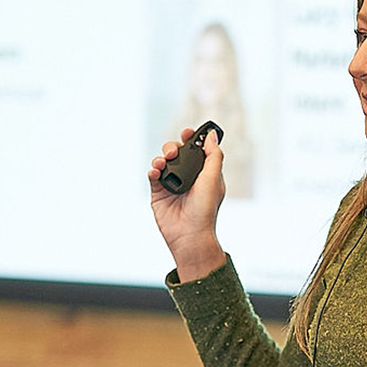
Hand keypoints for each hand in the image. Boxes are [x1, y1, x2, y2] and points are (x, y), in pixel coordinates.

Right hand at [147, 127, 226, 280]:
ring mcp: (172, 184)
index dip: (191, 139)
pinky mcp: (158, 193)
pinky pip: (153, 175)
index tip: (187, 132)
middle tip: (173, 152)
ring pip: (162, 162)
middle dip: (173, 147)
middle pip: (177, 153)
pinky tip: (156, 171)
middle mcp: (188, 177)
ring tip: (163, 162)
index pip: (197, 151)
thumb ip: (213, 155)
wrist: (190, 234)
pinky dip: (152, 170)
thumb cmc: (205, 209)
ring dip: (161, 157)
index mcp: (204, 173)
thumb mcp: (214, 179)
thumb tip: (210, 135)